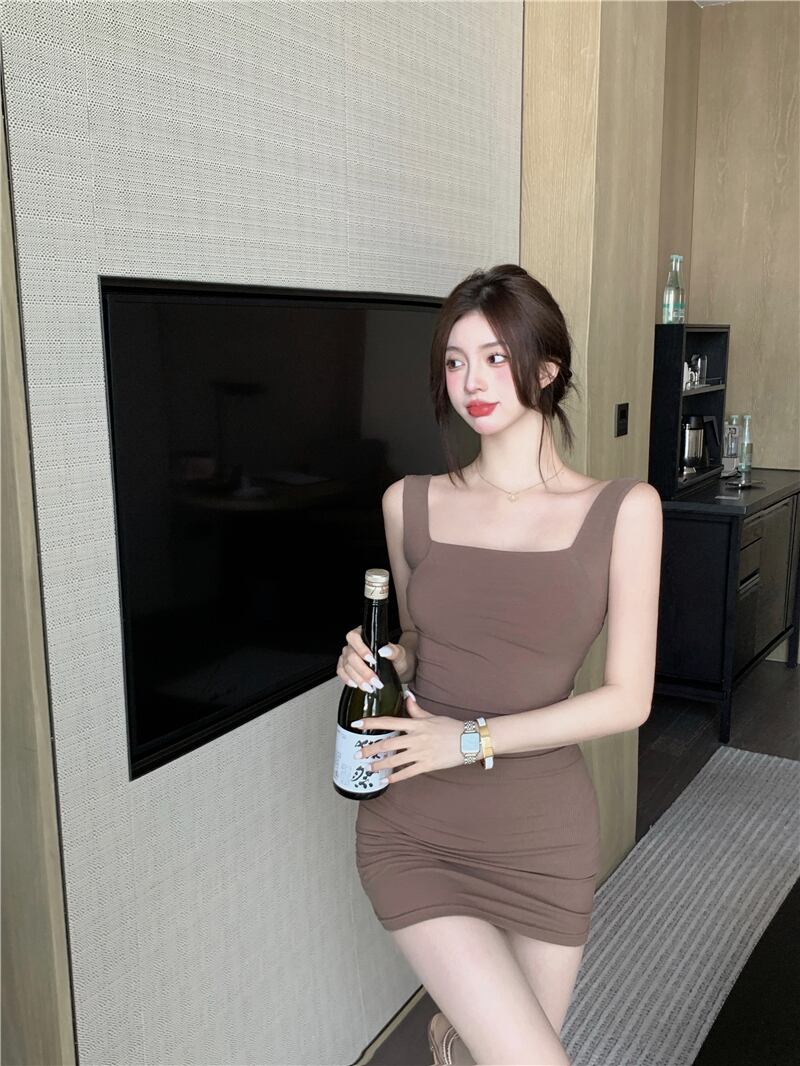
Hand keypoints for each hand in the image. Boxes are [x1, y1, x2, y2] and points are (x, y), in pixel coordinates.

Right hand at [337, 626, 407, 692]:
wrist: (397, 669)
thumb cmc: (397, 659)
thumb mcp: (400, 654)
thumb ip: (394, 650)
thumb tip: (384, 650)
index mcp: (365, 635)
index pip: (354, 637)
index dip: (361, 649)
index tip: (372, 660)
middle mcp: (354, 644)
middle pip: (350, 655)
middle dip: (362, 670)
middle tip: (374, 680)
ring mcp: (348, 655)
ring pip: (346, 666)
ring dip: (357, 678)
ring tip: (369, 686)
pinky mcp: (346, 666)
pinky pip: (341, 672)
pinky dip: (347, 679)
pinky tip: (356, 684)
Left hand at [352, 692, 466, 783]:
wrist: (470, 740)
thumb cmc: (451, 727)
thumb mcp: (432, 716)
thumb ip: (416, 710)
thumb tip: (407, 697)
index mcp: (416, 724)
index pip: (389, 722)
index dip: (371, 723)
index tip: (358, 724)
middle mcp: (416, 738)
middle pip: (388, 744)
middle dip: (370, 749)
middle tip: (358, 753)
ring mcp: (421, 752)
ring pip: (395, 760)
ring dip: (380, 765)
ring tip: (369, 768)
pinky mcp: (428, 764)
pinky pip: (408, 772)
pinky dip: (396, 777)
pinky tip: (387, 780)